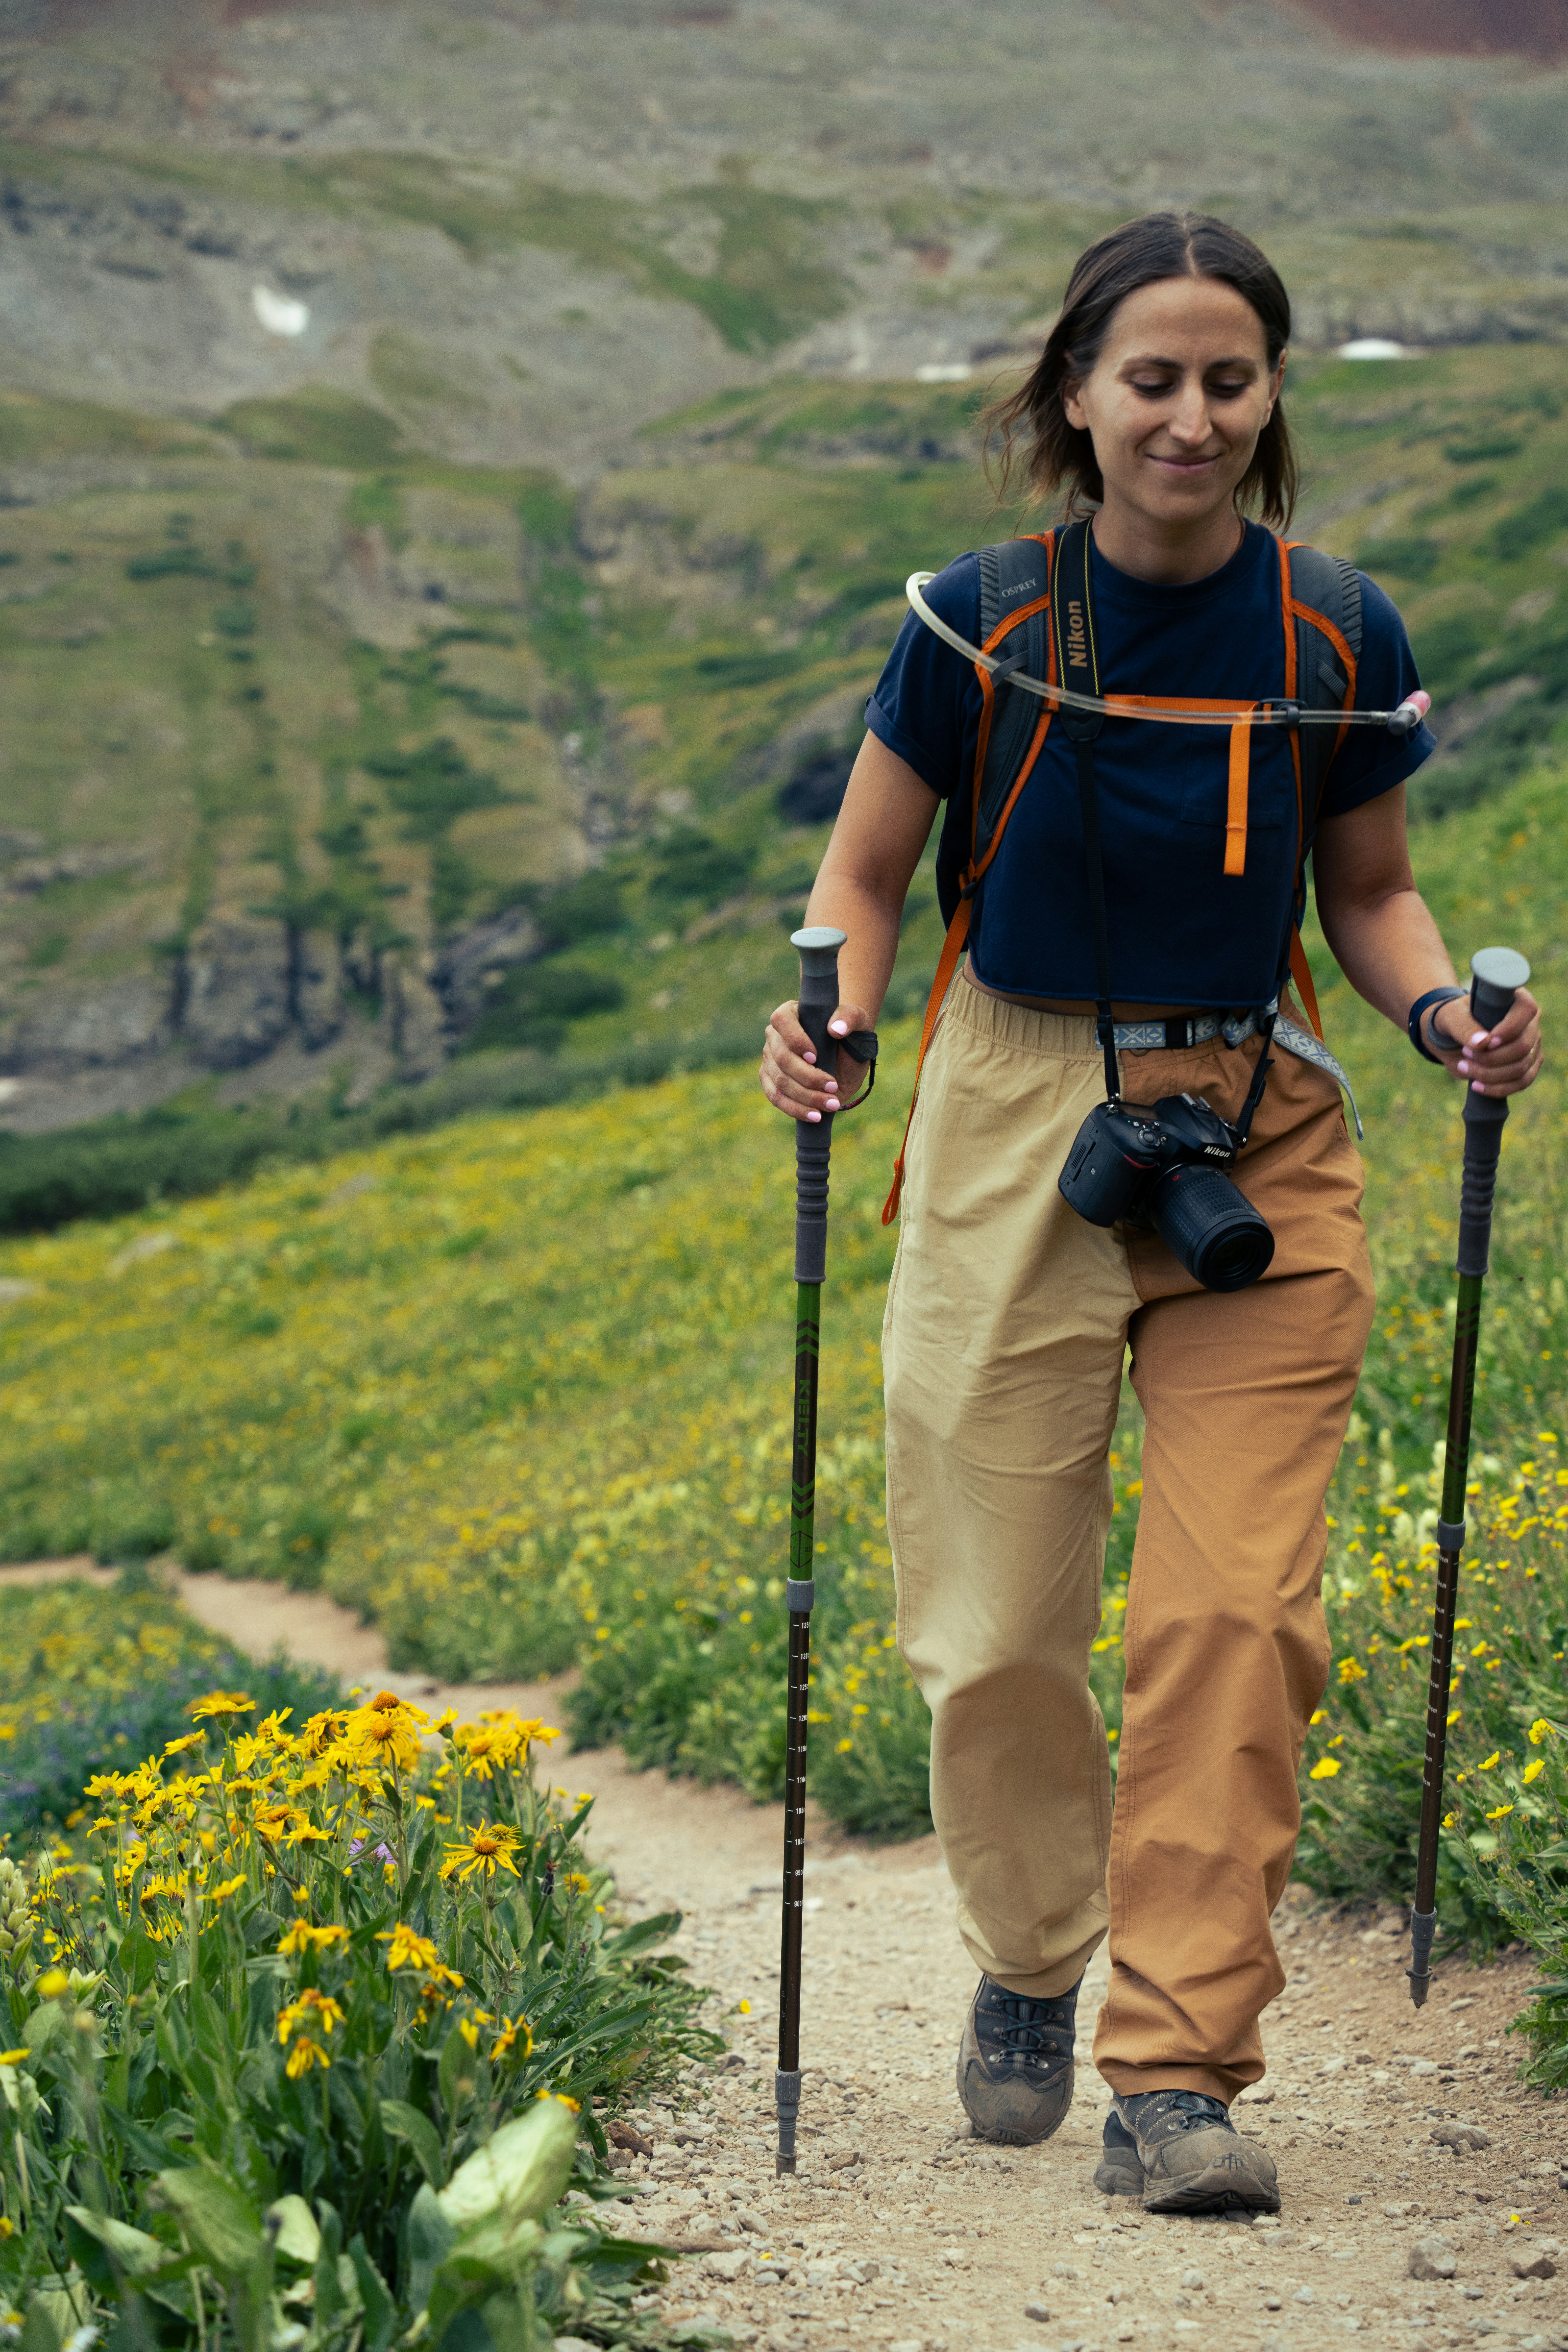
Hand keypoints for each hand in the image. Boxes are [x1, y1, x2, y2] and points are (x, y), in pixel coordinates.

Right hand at [760, 999, 870, 1122]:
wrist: (847, 1055)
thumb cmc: (850, 1033)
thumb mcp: (858, 1021)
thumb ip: (849, 1018)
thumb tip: (835, 1029)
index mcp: (791, 1014)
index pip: (782, 1021)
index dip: (795, 1039)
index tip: (816, 1056)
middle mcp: (775, 1037)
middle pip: (782, 1058)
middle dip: (808, 1077)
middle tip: (833, 1087)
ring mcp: (770, 1060)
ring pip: (779, 1082)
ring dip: (806, 1097)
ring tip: (831, 1104)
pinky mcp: (772, 1081)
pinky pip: (776, 1098)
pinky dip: (795, 1109)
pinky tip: (815, 1116)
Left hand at [1428, 986, 1542, 1097]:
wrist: (1450, 1037)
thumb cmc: (1453, 1019)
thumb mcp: (1451, 1017)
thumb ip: (1464, 1026)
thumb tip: (1482, 1043)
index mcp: (1515, 1000)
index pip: (1526, 1009)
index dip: (1509, 1028)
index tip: (1486, 1041)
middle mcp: (1528, 1023)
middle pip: (1523, 1046)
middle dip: (1491, 1058)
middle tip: (1465, 1054)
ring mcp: (1531, 1046)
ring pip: (1522, 1067)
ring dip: (1491, 1074)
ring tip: (1464, 1067)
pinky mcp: (1527, 1066)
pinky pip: (1522, 1082)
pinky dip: (1499, 1088)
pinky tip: (1477, 1085)